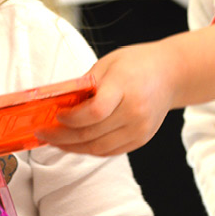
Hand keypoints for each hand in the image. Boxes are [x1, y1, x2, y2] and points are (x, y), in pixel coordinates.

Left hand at [39, 41, 179, 155]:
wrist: (171, 74)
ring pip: (98, 148)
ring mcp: (139, 129)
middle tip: (43, 134)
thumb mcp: (108, 64)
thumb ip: (85, 85)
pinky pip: (109, 151)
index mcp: (125, 87)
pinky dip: (89, 149)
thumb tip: (60, 104)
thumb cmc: (137, 64)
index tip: (56, 115)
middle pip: (92, 134)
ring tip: (55, 141)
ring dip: (72, 147)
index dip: (71, 118)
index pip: (94, 112)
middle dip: (62, 137)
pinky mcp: (141, 140)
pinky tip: (75, 144)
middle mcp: (135, 112)